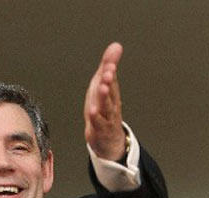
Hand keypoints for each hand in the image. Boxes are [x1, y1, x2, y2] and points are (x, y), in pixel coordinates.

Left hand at [84, 42, 125, 160]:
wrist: (109, 139)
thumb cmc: (104, 110)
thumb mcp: (104, 87)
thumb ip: (109, 66)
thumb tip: (116, 45)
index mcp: (111, 92)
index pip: (111, 78)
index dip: (110, 69)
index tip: (110, 61)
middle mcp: (111, 104)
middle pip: (110, 91)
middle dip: (109, 81)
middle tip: (108, 72)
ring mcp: (106, 117)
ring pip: (106, 106)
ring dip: (104, 97)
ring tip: (102, 87)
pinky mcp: (100, 129)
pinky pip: (98, 123)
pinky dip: (96, 117)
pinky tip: (92, 111)